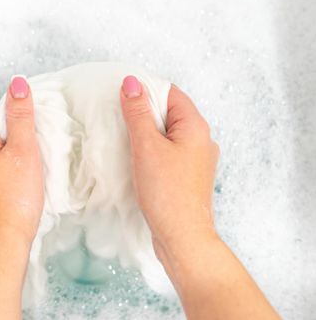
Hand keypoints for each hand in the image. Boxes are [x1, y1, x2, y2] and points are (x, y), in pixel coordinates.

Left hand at [0, 76, 43, 244]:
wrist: (4, 240)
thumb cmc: (15, 198)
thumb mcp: (23, 150)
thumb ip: (20, 115)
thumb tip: (17, 84)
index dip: (18, 119)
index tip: (32, 132)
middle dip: (15, 138)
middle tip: (32, 154)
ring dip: (10, 156)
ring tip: (26, 172)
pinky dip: (4, 172)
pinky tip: (17, 184)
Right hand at [119, 76, 219, 255]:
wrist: (182, 237)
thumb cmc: (167, 192)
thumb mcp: (147, 146)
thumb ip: (138, 113)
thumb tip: (131, 82)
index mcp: (196, 126)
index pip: (170, 93)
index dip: (146, 91)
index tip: (122, 97)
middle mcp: (201, 140)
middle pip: (169, 112)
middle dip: (143, 113)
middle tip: (119, 119)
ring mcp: (196, 159)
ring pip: (167, 134)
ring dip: (146, 133)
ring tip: (125, 140)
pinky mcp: (187, 175)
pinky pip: (168, 152)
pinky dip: (151, 151)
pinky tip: (136, 160)